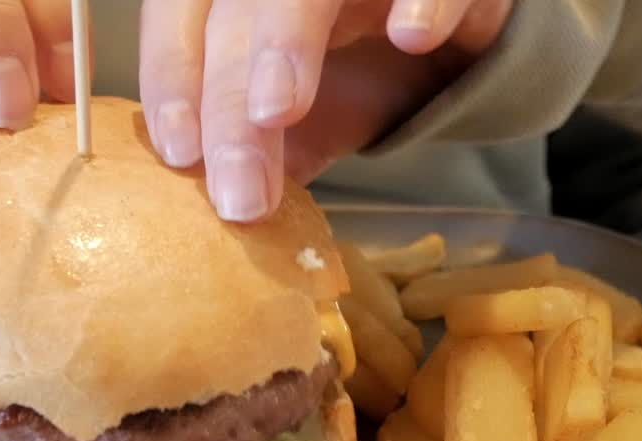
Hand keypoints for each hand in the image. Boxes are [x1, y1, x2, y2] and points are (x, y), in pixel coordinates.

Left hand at [139, 0, 511, 221]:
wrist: (470, 45)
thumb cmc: (370, 67)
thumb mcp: (307, 121)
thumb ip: (258, 153)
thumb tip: (210, 217)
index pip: (182, 19)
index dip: (171, 79)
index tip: (179, 154)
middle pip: (235, 13)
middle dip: (227, 102)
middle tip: (238, 190)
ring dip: (286, 39)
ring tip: (278, 110)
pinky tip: (410, 39)